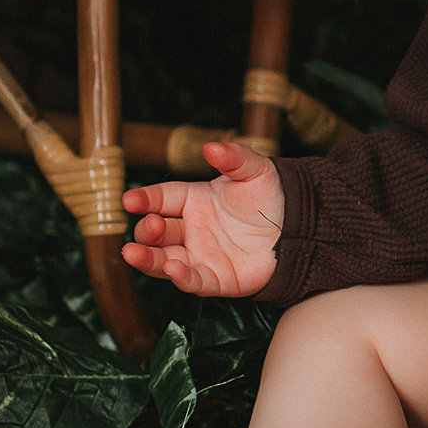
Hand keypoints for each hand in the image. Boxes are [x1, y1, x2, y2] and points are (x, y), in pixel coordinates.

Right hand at [120, 140, 284, 297]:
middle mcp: (192, 229)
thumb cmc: (272, 196)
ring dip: (148, 259)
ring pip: (165, 259)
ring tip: (132, 253)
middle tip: (151, 226)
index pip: (162, 198)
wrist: (299, 226)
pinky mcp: (216, 278)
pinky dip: (182, 278)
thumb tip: (211, 146)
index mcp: (194, 199)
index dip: (144, 199)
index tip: (129, 200)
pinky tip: (173, 271)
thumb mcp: (255, 170)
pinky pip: (195, 281)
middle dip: (147, 230)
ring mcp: (201, 255)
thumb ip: (233, 158)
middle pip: (157, 231)